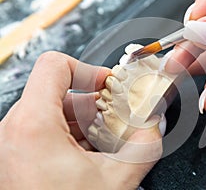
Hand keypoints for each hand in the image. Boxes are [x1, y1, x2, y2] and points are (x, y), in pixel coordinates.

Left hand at [0, 52, 162, 189]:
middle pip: (59, 90)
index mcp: (33, 125)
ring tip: (102, 139)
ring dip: (83, 119)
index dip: (88, 69)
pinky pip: (45, 126)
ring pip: (53, 109)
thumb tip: (155, 125)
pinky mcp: (17, 150)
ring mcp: (13, 140)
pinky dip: (70, 132)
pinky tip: (87, 152)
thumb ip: (144, 146)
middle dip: (93, 102)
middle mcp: (15, 128)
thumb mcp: (115, 181)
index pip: (55, 65)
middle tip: (114, 117)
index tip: (107, 86)